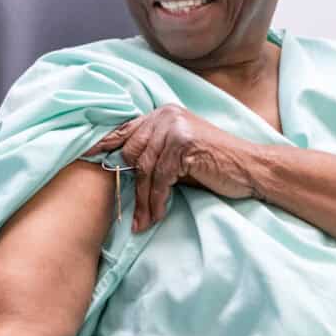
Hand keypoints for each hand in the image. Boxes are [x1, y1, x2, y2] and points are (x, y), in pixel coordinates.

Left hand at [84, 105, 255, 231]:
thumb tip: (118, 170)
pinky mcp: (185, 143)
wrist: (251, 168)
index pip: (125, 130)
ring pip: (145, 169)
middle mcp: (166, 115)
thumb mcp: (179, 155)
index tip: (84, 158)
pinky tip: (157, 215)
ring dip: (144, 200)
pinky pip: (161, 178)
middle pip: (132, 153)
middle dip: (129, 186)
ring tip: (142, 221)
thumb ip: (154, 154)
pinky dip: (157, 201)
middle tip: (129, 212)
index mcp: (162, 113)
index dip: (104, 145)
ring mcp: (175, 127)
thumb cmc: (215, 165)